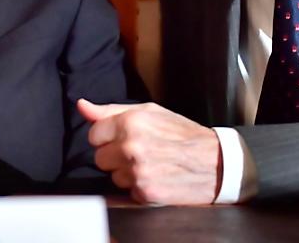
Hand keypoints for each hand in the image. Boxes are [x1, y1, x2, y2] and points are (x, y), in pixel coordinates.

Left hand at [77, 99, 220, 204]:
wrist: (216, 163)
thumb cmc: (182, 134)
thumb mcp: (148, 112)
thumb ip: (110, 110)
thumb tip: (82, 106)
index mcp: (130, 122)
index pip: (93, 134)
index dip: (107, 137)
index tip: (121, 138)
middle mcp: (131, 146)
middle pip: (99, 157)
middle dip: (114, 156)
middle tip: (137, 152)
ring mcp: (137, 171)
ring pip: (112, 176)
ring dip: (126, 172)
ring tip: (149, 164)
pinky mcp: (145, 192)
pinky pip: (127, 191)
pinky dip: (139, 187)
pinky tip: (155, 177)